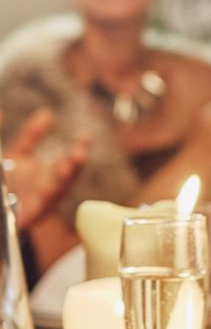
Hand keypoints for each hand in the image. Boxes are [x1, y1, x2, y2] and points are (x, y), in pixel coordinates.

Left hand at [2, 108, 89, 229]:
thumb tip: (47, 113)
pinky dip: (42, 201)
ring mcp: (42, 203)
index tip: (85, 137)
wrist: (2, 210)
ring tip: (63, 170)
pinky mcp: (30, 215)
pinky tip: (44, 192)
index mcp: (53, 173)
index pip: (71, 160)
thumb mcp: (19, 155)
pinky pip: (37, 209)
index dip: (79, 148)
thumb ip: (31, 136)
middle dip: (74, 166)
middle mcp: (52, 187)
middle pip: (69, 176)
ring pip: (56, 192)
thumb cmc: (13, 184)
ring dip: (60, 182)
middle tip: (78, 155)